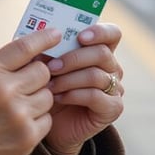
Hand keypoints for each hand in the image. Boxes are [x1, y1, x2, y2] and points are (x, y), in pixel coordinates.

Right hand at [0, 28, 59, 154]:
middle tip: (27, 82)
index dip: (43, 38)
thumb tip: (33, 52)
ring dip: (38, 98)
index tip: (55, 34)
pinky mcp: (27, 136)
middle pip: (42, 71)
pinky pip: (47, 118)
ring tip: (19, 105)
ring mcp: (17, 114)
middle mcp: (4, 90)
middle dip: (37, 75)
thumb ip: (1, 64)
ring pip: (48, 95)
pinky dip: (37, 119)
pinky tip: (20, 122)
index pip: (24, 47)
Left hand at [42, 24, 124, 154]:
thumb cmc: (49, 87)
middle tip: (52, 66)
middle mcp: (112, 68)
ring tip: (50, 84)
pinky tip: (58, 97)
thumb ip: (46, 50)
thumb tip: (39, 36)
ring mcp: (115, 88)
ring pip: (96, 75)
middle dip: (73, 58)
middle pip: (102, 53)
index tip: (79, 37)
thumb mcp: (45, 65)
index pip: (112, 33)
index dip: (100, 32)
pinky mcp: (113, 108)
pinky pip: (95, 96)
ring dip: (69, 79)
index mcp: (100, 50)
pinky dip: (74, 95)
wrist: (51, 123)